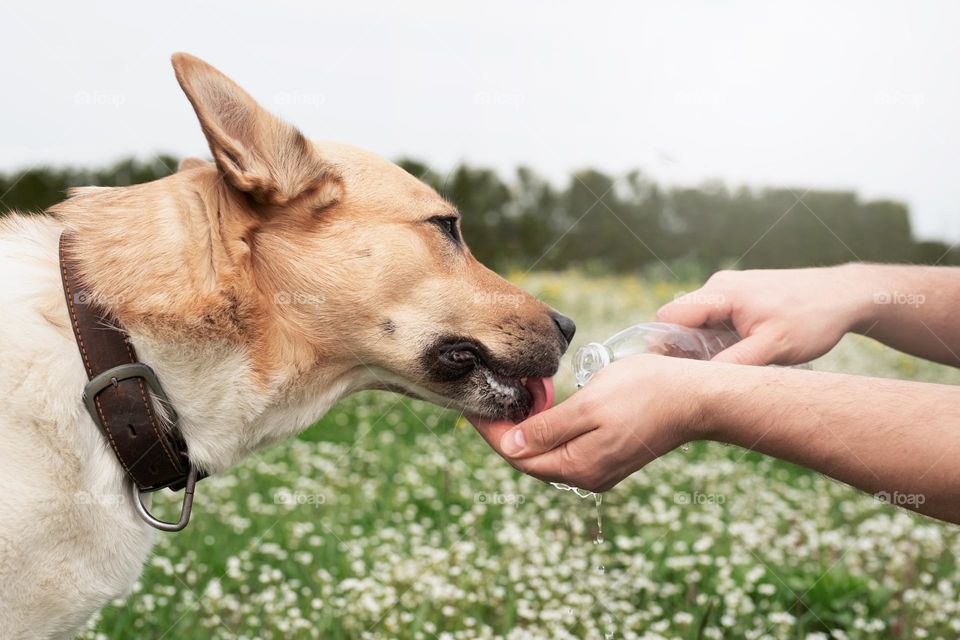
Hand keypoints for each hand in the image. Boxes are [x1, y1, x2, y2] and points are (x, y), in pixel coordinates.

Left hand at [469, 354, 705, 492]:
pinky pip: (565, 448)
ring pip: (547, 454)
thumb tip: (510, 447)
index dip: (491, 433)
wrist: (697, 398)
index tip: (471, 408)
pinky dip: (548, 430)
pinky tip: (543, 408)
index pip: (518, 457)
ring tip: (509, 401)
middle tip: (485, 400)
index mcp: (578, 466)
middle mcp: (586, 475)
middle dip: (504, 432)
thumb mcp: (590, 405)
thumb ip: (548, 429)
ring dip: (525, 431)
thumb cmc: (646, 393)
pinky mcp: (610, 456)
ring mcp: (599, 468)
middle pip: (529, 459)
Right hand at [656, 265, 871, 364]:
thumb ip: (734, 363)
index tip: (669, 373)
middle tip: (694, 378)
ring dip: (702, 345)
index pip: (670, 317)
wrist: (844, 294)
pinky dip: (716, 338)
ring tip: (718, 369)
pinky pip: (714, 318)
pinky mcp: (740, 296)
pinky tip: (735, 356)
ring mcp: (729, 289)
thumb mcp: (774, 348)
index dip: (662, 345)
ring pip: (698, 321)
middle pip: (680, 320)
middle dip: (681, 348)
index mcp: (722, 293)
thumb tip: (701, 382)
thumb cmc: (812, 318)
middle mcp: (719, 286)